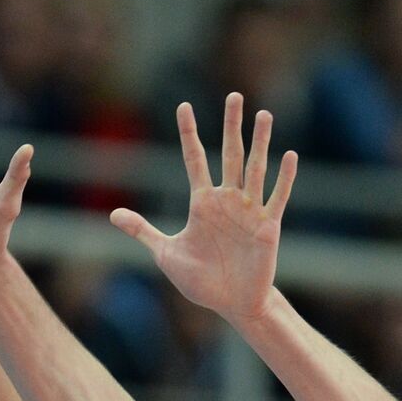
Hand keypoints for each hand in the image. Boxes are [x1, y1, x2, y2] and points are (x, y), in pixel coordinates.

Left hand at [109, 93, 297, 322]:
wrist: (231, 303)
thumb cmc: (201, 280)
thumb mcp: (166, 254)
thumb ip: (143, 230)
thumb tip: (112, 214)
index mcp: (202, 203)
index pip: (194, 160)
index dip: (188, 133)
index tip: (183, 106)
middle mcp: (227, 201)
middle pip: (229, 155)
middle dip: (231, 126)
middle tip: (234, 96)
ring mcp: (249, 211)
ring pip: (254, 169)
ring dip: (260, 143)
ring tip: (263, 115)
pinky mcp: (268, 227)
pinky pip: (276, 198)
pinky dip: (283, 178)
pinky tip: (289, 155)